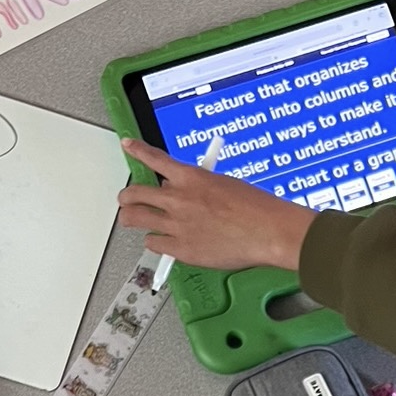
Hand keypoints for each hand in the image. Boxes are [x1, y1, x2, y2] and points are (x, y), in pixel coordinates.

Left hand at [117, 141, 313, 272]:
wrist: (269, 231)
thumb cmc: (256, 209)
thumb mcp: (225, 184)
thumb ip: (199, 187)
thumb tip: (185, 192)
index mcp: (191, 177)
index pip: (154, 158)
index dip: (137, 150)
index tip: (128, 146)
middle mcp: (178, 199)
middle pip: (134, 193)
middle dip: (127, 196)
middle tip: (127, 199)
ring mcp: (177, 225)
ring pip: (134, 218)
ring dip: (131, 217)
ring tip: (132, 219)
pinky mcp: (181, 249)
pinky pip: (152, 243)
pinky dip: (155, 242)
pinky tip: (161, 242)